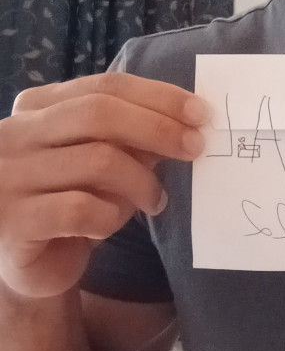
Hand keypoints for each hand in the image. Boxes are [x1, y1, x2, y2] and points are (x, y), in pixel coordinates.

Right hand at [0, 73, 206, 299]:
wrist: (27, 264)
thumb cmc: (69, 201)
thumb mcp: (99, 160)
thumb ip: (129, 137)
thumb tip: (187, 122)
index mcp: (36, 107)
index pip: (105, 86)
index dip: (158, 97)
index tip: (200, 113)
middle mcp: (15, 134)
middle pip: (99, 113)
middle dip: (158, 128)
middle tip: (195, 148)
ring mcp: (9, 176)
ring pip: (97, 161)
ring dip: (141, 182)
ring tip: (155, 200)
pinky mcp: (14, 221)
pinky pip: (81, 209)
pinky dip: (110, 216)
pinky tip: (113, 224)